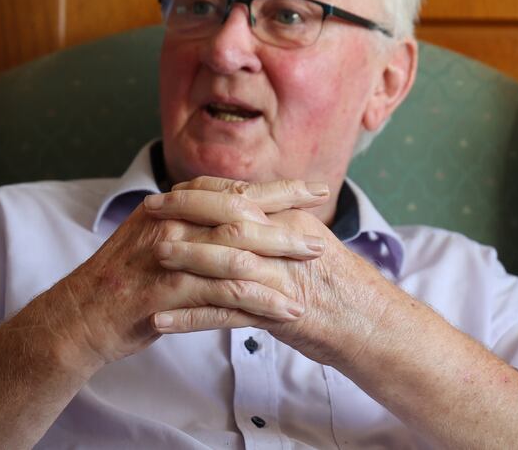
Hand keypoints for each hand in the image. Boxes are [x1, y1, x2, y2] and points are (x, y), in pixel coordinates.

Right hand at [58, 177, 331, 367]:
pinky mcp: (165, 293)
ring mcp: (165, 256)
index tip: (313, 191)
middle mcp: (169, 222)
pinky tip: (284, 312)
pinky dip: (258, 303)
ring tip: (312, 276)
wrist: (80, 314)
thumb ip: (192, 220)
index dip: (277, 189)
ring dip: (279, 266)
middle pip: (239, 215)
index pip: (233, 189)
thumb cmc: (125, 278)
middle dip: (286, 223)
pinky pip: (221, 295)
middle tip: (322, 233)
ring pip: (234, 254)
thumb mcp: (155, 235)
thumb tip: (235, 210)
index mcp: (171, 205)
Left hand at [147, 178, 396, 369]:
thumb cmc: (338, 286)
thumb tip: (240, 212)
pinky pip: (226, 315)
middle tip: (145, 212)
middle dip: (182, 213)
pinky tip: (160, 321)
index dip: (198, 192)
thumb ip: (274, 227)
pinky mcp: (276, 315)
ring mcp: (281, 278)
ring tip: (149, 259)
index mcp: (288, 221)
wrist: (372, 325)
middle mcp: (284, 243)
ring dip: (184, 260)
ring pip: (225, 262)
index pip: (237, 195)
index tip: (166, 191)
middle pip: (226, 220)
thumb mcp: (307, 243)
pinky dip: (190, 317)